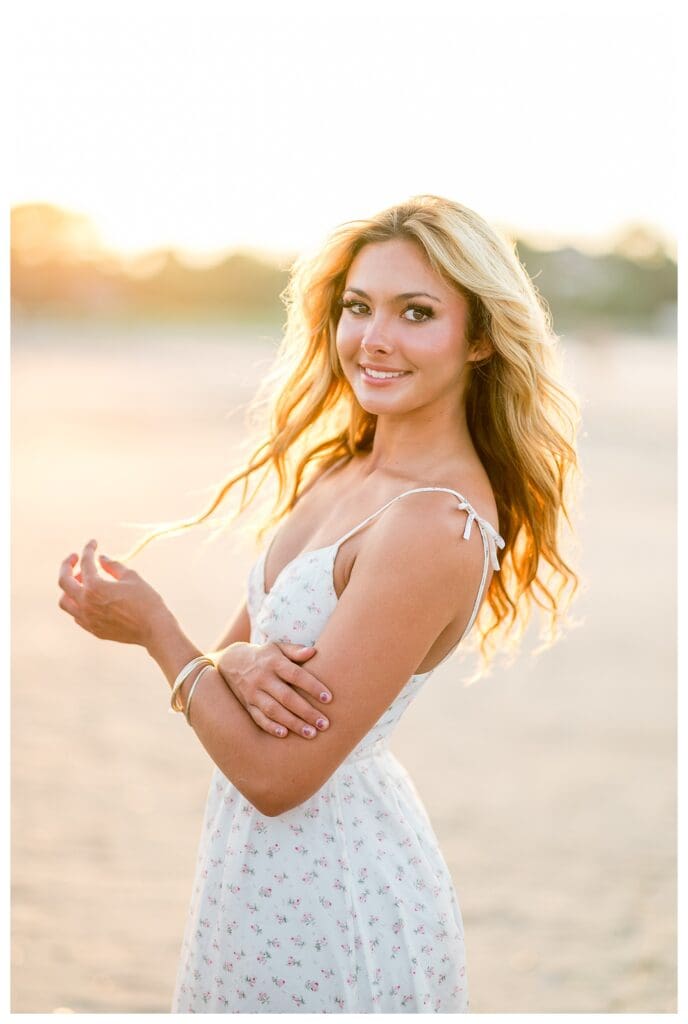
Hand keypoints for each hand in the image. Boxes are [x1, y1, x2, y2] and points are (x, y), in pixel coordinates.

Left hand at [57, 539, 171, 646]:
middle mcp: (86, 603)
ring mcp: (87, 618)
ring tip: (82, 581)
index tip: (93, 543)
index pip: (86, 563)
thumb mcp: (131, 577)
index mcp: (95, 587)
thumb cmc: (146, 601)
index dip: (88, 549)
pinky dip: (78, 603)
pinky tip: (91, 598)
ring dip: (69, 588)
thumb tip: (101, 558)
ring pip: (65, 601)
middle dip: (67, 565)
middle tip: (75, 558)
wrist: (154, 630)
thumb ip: (113, 565)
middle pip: (63, 581)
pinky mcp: (93, 629)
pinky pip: (76, 614)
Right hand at [215, 641, 332, 739]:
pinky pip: (258, 718)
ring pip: (273, 710)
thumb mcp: (277, 648)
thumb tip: (313, 652)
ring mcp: (253, 693)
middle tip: (325, 724)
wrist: (231, 663)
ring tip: (311, 734)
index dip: (312, 686)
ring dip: (292, 723)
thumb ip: (295, 650)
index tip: (329, 698)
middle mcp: (263, 678)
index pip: (296, 675)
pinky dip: (270, 727)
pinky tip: (285, 735)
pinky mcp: (247, 706)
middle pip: (287, 697)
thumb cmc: (265, 656)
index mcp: (274, 662)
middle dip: (306, 712)